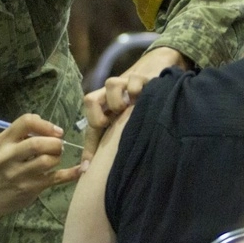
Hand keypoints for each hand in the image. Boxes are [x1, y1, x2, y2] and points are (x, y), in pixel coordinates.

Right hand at [0, 115, 81, 228]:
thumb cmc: (4, 166)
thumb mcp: (6, 146)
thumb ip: (24, 133)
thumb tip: (50, 126)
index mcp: (3, 141)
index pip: (26, 122)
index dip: (46, 125)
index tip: (56, 132)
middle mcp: (8, 157)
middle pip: (38, 143)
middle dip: (55, 143)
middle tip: (58, 146)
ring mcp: (19, 174)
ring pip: (47, 161)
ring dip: (58, 157)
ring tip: (56, 157)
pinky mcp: (31, 188)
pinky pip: (56, 178)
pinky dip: (71, 173)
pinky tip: (79, 169)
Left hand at [81, 47, 186, 163]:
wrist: (155, 72)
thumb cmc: (139, 105)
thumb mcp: (124, 125)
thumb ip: (110, 143)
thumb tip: (92, 170)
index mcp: (104, 110)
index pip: (90, 127)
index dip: (88, 148)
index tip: (88, 168)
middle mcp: (110, 97)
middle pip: (89, 100)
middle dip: (97, 117)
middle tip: (108, 125)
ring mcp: (124, 85)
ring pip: (111, 84)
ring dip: (118, 100)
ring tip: (131, 109)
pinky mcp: (140, 77)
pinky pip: (133, 81)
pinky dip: (137, 90)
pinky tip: (145, 98)